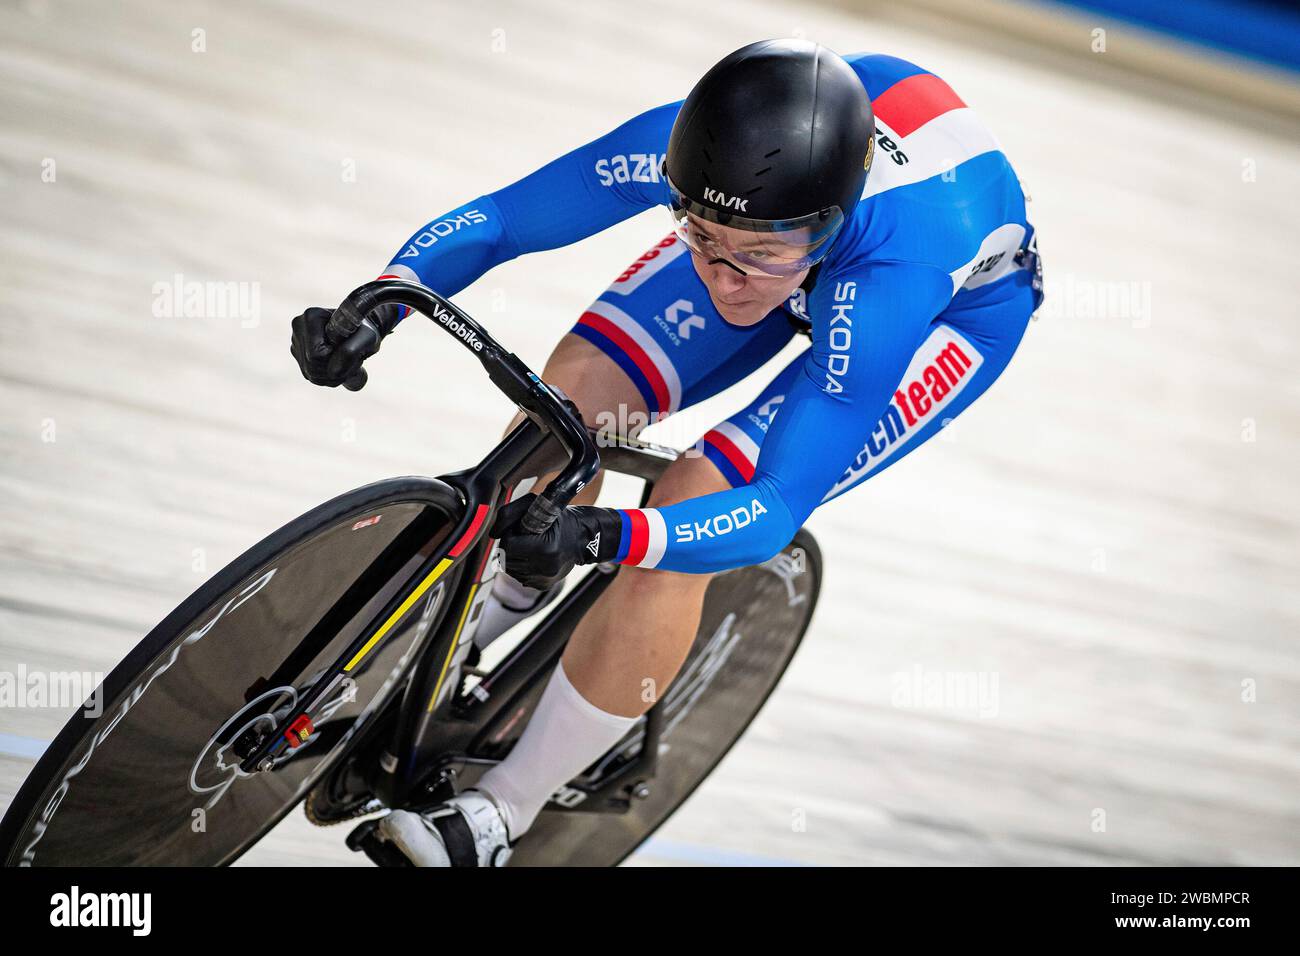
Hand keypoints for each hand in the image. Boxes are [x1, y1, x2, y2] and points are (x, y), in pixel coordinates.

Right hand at [290, 306, 382, 390]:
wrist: (360, 330)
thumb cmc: (365, 330)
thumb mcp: (367, 337)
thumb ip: (351, 351)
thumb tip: (334, 373)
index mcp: (312, 316)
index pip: (316, 354)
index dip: (336, 361)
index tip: (352, 353)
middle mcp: (299, 327)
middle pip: (311, 366)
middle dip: (335, 370)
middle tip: (353, 363)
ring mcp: (296, 340)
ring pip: (310, 374)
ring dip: (333, 376)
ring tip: (348, 364)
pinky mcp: (298, 353)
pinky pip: (311, 375)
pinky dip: (328, 377)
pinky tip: (339, 366)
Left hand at [490, 493, 620, 589]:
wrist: (585, 539)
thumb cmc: (561, 519)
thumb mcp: (536, 505)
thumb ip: (510, 514)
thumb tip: (493, 533)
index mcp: (545, 549)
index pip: (508, 545)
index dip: (510, 535)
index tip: (519, 529)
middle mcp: (545, 568)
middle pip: (507, 559)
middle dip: (511, 546)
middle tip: (523, 537)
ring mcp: (544, 579)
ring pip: (510, 570)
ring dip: (514, 557)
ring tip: (529, 546)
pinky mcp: (543, 585)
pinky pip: (520, 577)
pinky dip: (522, 567)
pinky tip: (534, 557)